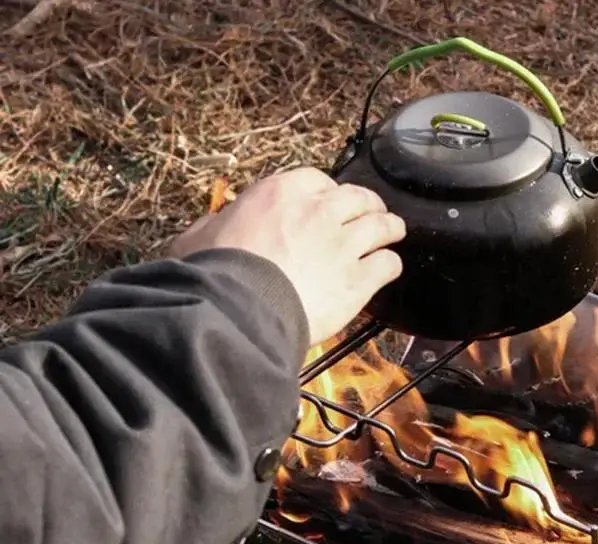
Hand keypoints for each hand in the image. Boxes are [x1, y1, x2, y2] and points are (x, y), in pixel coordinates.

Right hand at [169, 167, 405, 344]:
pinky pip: (387, 265)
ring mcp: (344, 245)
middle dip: (368, 204)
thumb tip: (214, 227)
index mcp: (282, 193)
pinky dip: (390, 265)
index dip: (328, 192)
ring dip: (390, 228)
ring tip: (394, 231)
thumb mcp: (201, 235)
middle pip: (358, 199)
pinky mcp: (358, 280)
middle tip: (373, 212)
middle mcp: (319, 212)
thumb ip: (216, 225)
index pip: (318, 180)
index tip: (330, 201)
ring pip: (381, 226)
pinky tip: (389, 268)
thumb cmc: (216, 273)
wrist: (241, 308)